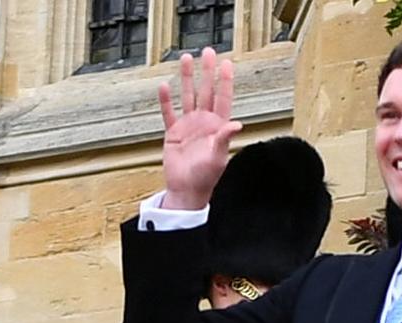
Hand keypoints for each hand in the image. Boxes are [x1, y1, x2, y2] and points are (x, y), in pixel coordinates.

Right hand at [158, 47, 242, 209]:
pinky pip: (168, 113)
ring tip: (185, 59)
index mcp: (217, 127)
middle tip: (208, 52)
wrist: (187, 190)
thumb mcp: (218, 157)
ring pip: (188, 96)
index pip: (223, 98)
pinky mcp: (173, 134)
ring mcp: (189, 126)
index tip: (227, 63)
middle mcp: (204, 123)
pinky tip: (164, 86)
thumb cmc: (206, 178)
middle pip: (206, 91)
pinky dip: (166, 101)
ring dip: (186, 79)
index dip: (225, 81)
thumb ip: (224, 139)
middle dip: (207, 72)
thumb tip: (237, 124)